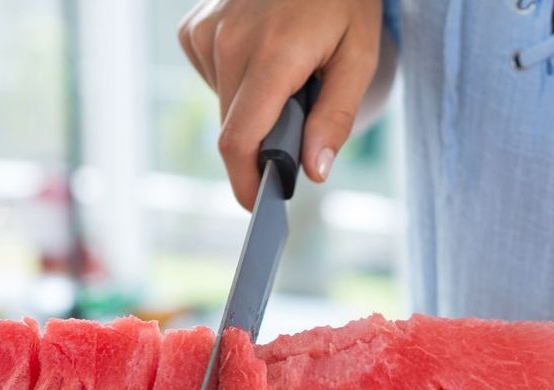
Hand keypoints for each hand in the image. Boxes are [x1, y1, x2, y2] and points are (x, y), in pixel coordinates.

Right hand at [178, 0, 383, 209]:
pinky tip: (260, 54)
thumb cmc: (342, 0)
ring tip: (287, 73)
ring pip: (223, 105)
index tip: (257, 204)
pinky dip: (235, 81)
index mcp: (272, 56)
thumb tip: (312, 171)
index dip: (245, 181)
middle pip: (233, 129)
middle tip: (300, 120)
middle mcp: (229, 43)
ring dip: (252, 108)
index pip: (239, 139)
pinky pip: (211, 77)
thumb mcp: (358, 57)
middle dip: (262, 142)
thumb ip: (335, 118)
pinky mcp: (195, 27)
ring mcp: (207, 32)